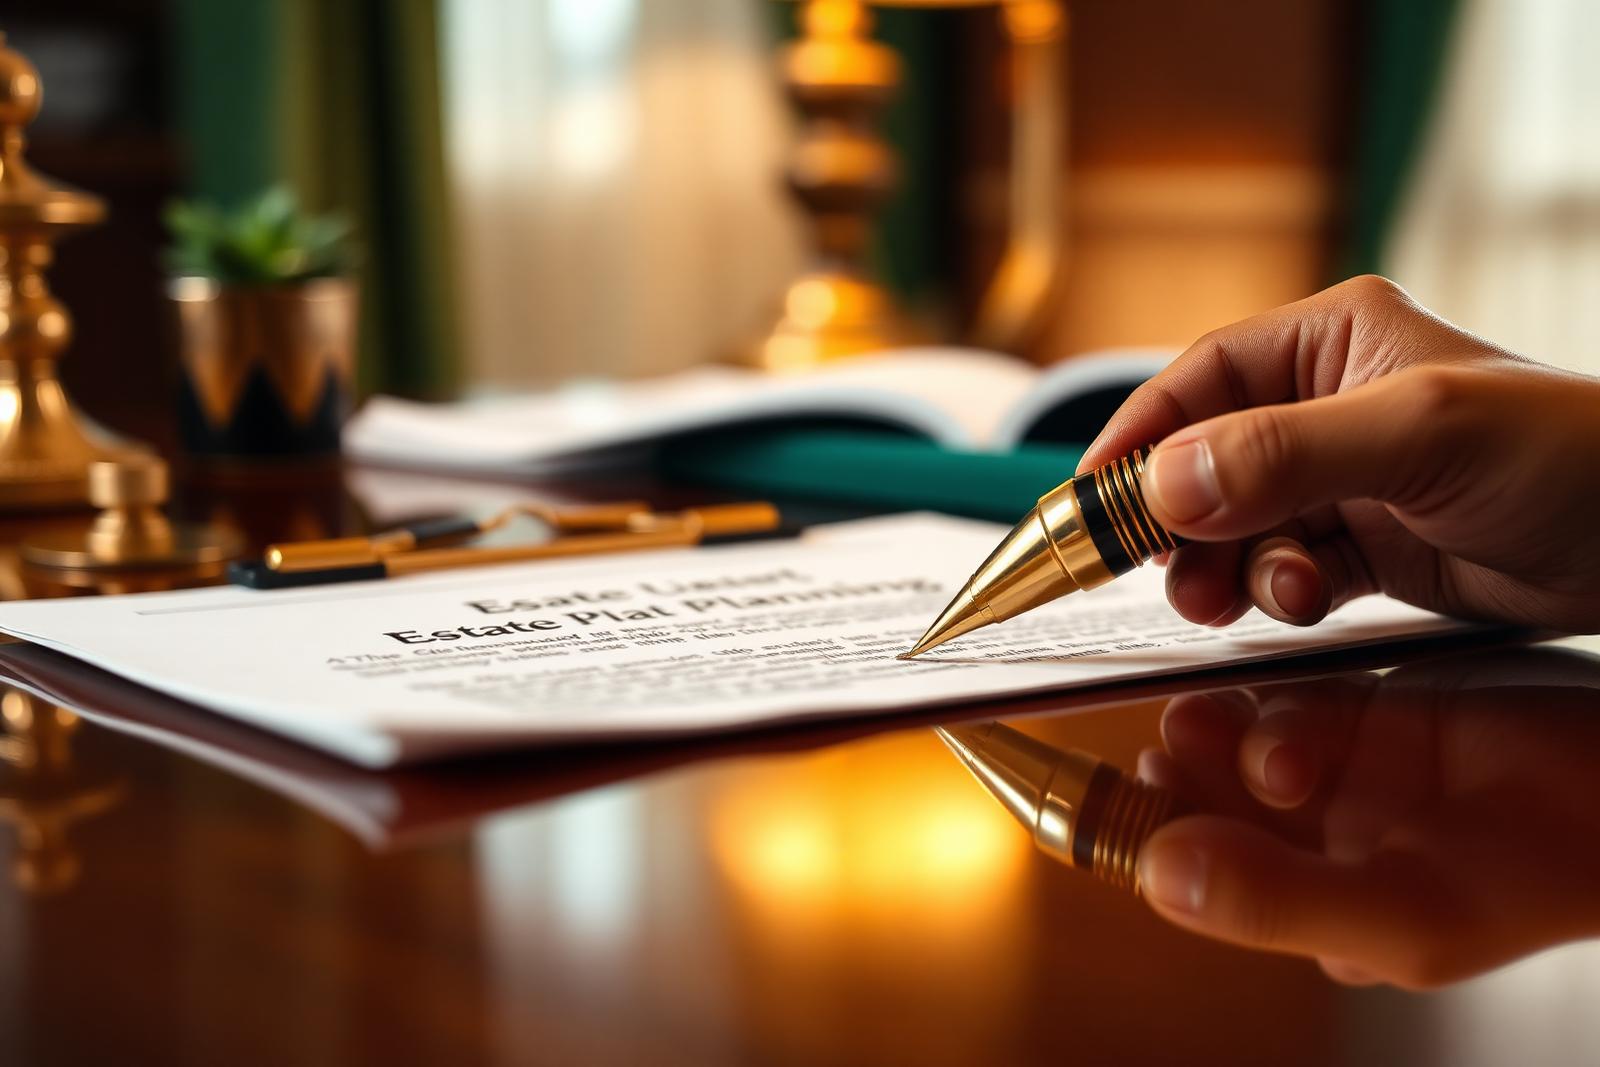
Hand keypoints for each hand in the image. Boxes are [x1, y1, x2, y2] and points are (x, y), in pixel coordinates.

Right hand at [1081, 275, 1599, 630]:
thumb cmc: (1571, 457)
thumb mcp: (1418, 437)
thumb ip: (1282, 456)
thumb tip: (1162, 487)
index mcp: (1334, 343)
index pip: (1200, 382)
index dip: (1137, 438)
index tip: (1090, 502)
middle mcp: (1330, 405)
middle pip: (1204, 459)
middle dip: (1176, 519)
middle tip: (1157, 568)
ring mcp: (1347, 480)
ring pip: (1235, 524)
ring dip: (1222, 564)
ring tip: (1230, 597)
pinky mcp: (1368, 547)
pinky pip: (1283, 568)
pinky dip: (1275, 590)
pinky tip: (1301, 599)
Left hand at [1133, 647, 1599, 987]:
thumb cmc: (1531, 880)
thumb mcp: (1401, 915)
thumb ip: (1273, 898)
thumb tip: (1156, 875)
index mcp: (1316, 914)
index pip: (1208, 883)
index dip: (1149, 848)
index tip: (1112, 812)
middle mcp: (1319, 848)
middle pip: (1212, 809)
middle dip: (1178, 783)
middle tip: (1157, 756)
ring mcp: (1341, 778)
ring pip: (1241, 748)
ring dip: (1216, 735)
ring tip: (1198, 724)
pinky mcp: (1367, 715)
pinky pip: (1292, 699)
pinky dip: (1269, 701)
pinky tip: (1272, 710)